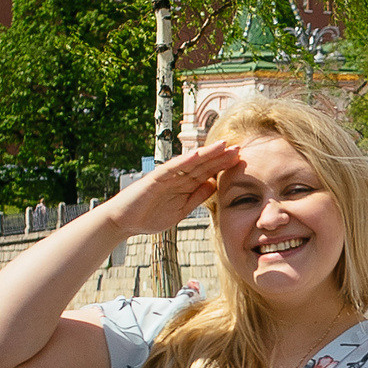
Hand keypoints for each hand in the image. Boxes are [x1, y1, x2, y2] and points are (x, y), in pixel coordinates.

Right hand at [99, 143, 244, 241]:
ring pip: (190, 162)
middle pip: (203, 164)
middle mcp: (178, 177)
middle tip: (241, 147)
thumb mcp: (181, 210)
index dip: (224, 166)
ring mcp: (167, 176)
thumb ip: (197, 197)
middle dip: (221, 156)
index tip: (242, 160)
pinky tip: (197, 155)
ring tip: (224, 145)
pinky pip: (172, 168)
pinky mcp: (155, 179)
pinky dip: (184, 161)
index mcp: (184, 184)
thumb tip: (214, 184)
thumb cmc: (150, 216)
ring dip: (207, 154)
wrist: (124, 222)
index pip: (208, 172)